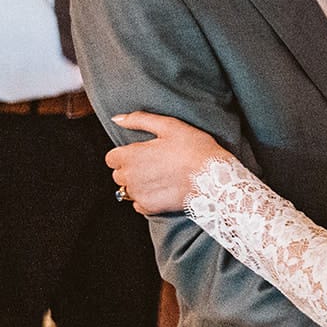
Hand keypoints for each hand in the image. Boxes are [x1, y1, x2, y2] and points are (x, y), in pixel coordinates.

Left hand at [107, 110, 229, 213]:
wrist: (215, 178)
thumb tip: (117, 118)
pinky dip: (146, 198)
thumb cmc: (195, 149)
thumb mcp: (170, 126)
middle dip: (131, 169)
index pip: (111, 158)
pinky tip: (163, 190)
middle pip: (118, 174)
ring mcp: (138, 194)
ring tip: (161, 177)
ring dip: (138, 184)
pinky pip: (138, 204)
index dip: (125, 154)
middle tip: (155, 164)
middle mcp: (130, 177)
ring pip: (127, 189)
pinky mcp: (149, 207)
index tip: (142, 153)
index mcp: (131, 155)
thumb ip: (140, 120)